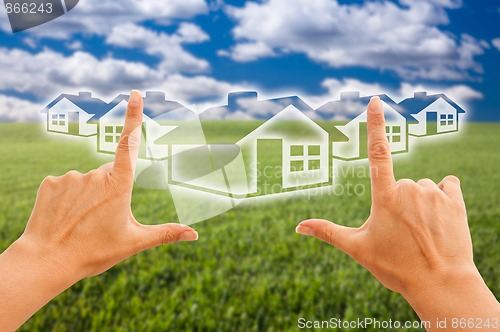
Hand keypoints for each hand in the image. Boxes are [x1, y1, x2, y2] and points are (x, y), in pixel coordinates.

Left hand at [0, 90, 196, 330]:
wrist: (46, 262)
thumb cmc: (94, 252)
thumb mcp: (134, 242)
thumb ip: (166, 233)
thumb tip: (195, 235)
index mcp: (118, 186)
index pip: (129, 144)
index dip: (133, 117)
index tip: (135, 93)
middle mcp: (95, 175)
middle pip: (109, 175)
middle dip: (110, 191)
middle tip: (101, 220)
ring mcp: (70, 177)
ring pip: (87, 181)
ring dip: (88, 196)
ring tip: (81, 223)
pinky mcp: (50, 183)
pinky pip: (65, 185)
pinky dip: (67, 198)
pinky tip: (63, 217)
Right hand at [296, 96, 498, 329]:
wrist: (441, 284)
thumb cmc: (396, 267)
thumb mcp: (358, 248)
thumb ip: (327, 232)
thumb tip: (297, 226)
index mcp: (385, 196)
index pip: (377, 151)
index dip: (376, 123)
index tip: (376, 100)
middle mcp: (410, 188)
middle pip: (399, 184)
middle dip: (397, 202)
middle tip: (401, 233)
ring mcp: (434, 193)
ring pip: (421, 188)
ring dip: (419, 202)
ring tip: (421, 232)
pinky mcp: (454, 200)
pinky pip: (446, 186)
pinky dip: (442, 196)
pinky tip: (440, 218)